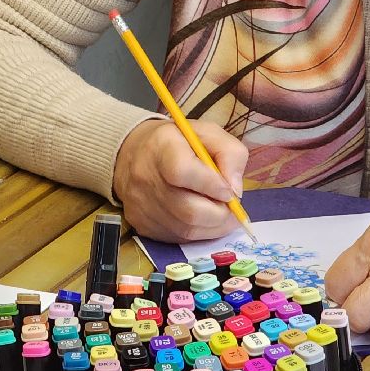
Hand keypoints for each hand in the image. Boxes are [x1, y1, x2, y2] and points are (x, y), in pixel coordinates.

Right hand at [111, 117, 248, 241]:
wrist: (134, 155)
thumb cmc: (178, 142)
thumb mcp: (208, 133)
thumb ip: (230, 154)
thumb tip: (235, 190)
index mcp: (162, 147)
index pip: (183, 172)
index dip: (211, 186)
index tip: (228, 190)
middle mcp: (146, 177)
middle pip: (189, 210)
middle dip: (220, 214)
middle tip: (231, 208)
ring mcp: (141, 205)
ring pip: (187, 229)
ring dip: (213, 226)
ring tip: (221, 213)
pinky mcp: (142, 224)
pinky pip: (178, 238)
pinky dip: (198, 232)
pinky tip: (203, 219)